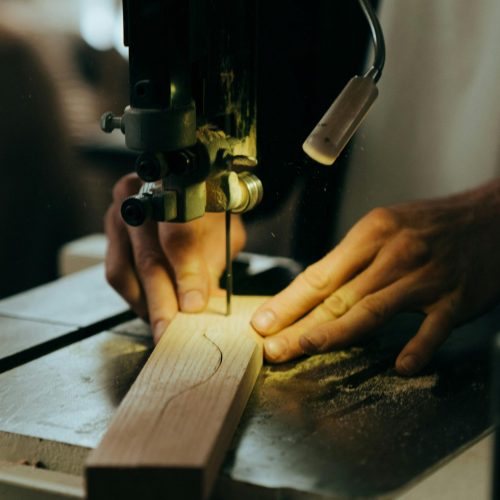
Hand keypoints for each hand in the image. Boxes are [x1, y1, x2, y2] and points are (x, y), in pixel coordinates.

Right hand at [105, 174, 245, 342]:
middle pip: (148, 258)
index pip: (179, 235)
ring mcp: (120, 214)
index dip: (187, 273)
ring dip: (145, 305)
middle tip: (171, 333)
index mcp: (177, 187)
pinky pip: (116, 273)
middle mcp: (140, 196)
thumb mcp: (224, 234)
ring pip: (124, 271)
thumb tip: (203, 305)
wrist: (190, 189)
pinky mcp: (110, 233)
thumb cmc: (211, 211)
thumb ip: (212, 265)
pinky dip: (134, 297)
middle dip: (162, 303)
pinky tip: (151, 309)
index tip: (194, 305)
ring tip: (164, 325)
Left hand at [251, 180, 499, 374]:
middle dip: (300, 324)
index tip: (264, 321)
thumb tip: (315, 289)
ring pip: (373, 310)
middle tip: (272, 347)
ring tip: (308, 347)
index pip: (320, 274)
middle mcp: (394, 254)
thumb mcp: (387, 226)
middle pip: (338, 296)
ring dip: (337, 333)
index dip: (289, 301)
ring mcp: (425, 278)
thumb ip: (353, 259)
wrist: (491, 215)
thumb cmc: (432, 224)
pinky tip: (402, 367)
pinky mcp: (455, 299)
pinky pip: (432, 327)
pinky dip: (417, 347)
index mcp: (372, 234)